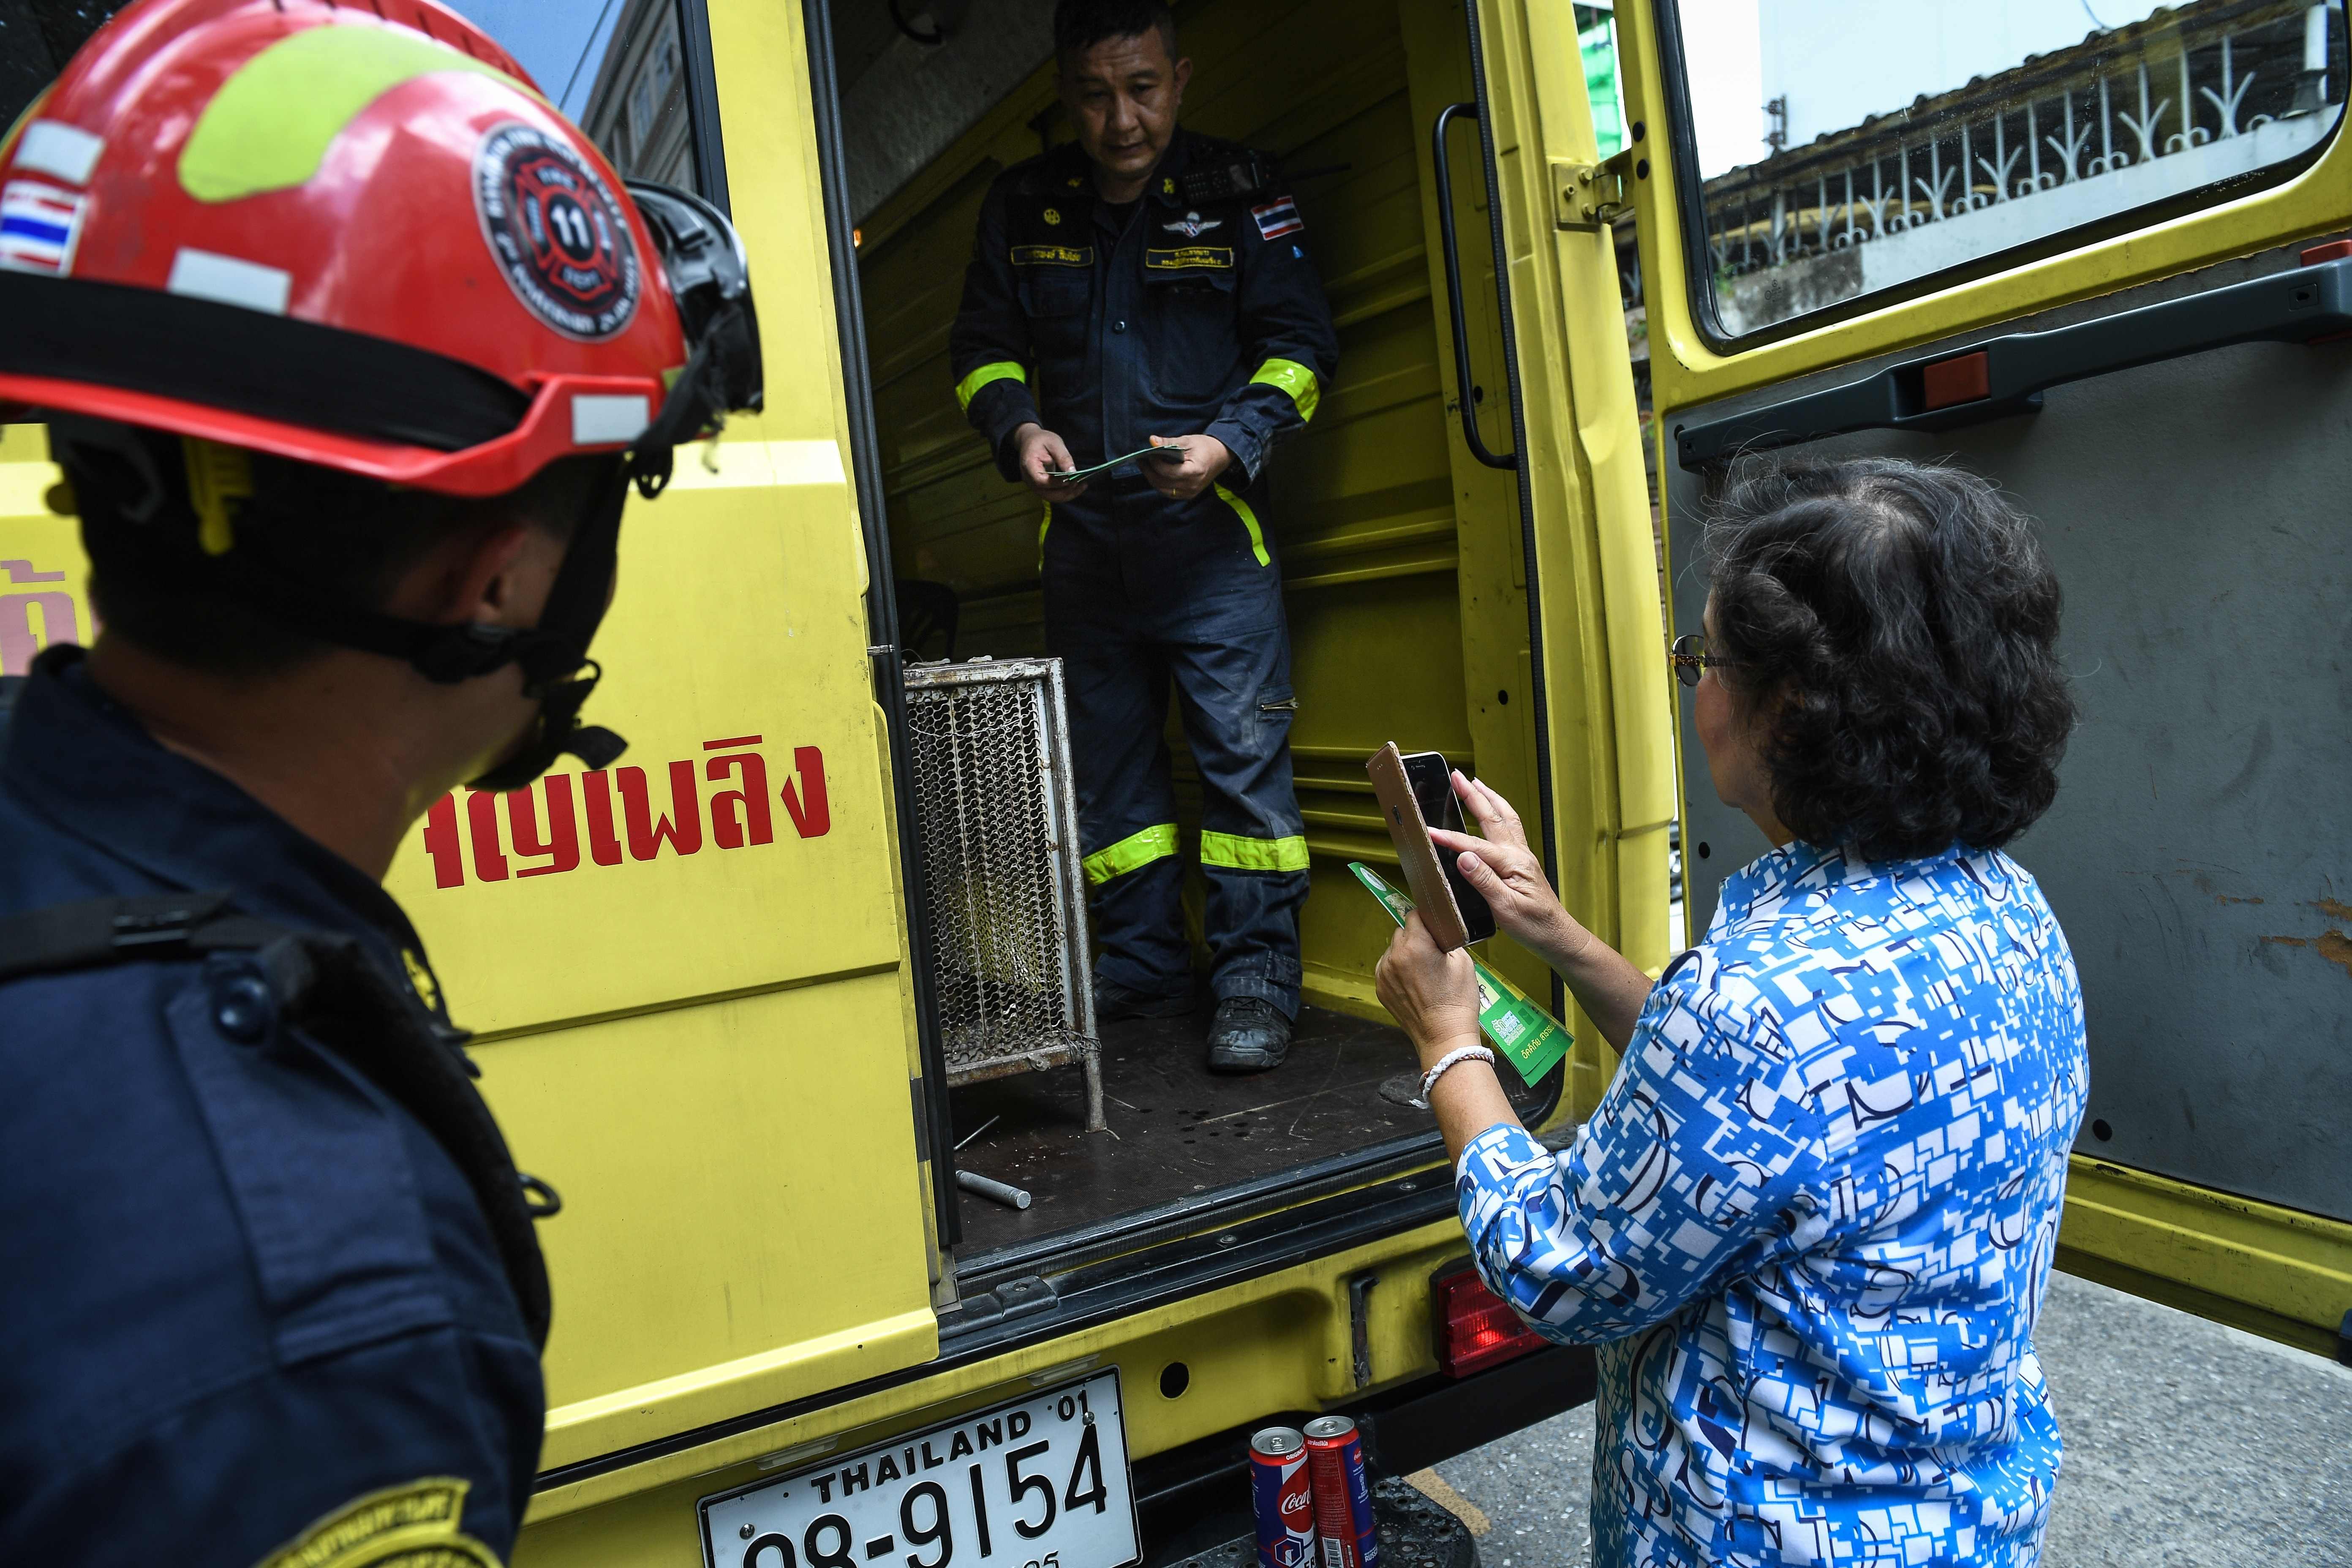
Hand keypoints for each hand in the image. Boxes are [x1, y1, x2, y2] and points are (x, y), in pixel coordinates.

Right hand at [1014, 424, 1088, 500]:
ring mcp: (1033, 485)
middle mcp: (1029, 479)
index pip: (1041, 481)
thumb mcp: (1054, 443)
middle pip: (1046, 493)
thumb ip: (1063, 457)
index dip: (1056, 483)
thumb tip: (1072, 472)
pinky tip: (1076, 487)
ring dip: (1067, 494)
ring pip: (1050, 497)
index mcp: (1029, 466)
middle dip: (1065, 491)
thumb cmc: (1041, 440)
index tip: (1071, 479)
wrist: (1030, 441)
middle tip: (1080, 483)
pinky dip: (1065, 493)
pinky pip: (1052, 494)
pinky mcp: (1040, 487)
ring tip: (1082, 486)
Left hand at [1143, 433, 1231, 501]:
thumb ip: (1169, 442)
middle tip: (1141, 461)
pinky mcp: (1188, 495)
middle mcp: (1192, 485)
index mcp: (1194, 471)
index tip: (1148, 454)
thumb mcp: (1187, 440)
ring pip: (1163, 490)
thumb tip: (1152, 440)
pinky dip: (1160, 484)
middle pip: (1163, 482)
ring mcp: (1190, 492)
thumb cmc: (1205, 446)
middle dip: (1149, 472)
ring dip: (1152, 479)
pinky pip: (1169, 492)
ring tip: (1145, 466)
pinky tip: (1155, 474)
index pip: (1167, 472)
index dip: (1155, 463)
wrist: (1221, 456)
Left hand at [1375, 910, 1483, 1070]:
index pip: (1414, 915)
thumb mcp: (1462, 961)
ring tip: (1423, 971)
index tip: (1434, 928)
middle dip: (1416, 937)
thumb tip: (1437, 931)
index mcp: (1415, 945)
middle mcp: (1394, 957)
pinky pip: (1387, 967)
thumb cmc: (1457, 1001)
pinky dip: (1397, 969)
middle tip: (1432, 953)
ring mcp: (1384, 974)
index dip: (1426, 920)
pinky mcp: (1381, 988)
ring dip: (1405, 953)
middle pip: (1402, 932)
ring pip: (1393, 949)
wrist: (1444, 1036)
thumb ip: (1446, 939)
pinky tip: (1414, 982)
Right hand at [1436, 771, 1655, 1052]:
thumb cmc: (1534, 927)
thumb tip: (1464, 857)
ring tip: (1474, 783)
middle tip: (1456, 776)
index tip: (1428, 831)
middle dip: (1473, 794)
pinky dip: (1499, 812)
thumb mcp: (1506, 909)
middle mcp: (1518, 853)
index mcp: (1512, 863)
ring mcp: (1522, 856)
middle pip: (1492, 816)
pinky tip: (1493, 811)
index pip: (1474, 846)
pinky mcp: (1522, 862)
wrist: (1557, 936)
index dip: (1449, 838)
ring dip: (1489, 798)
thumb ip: (1484, 881)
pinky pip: (1510, 828)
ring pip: (1504, 817)